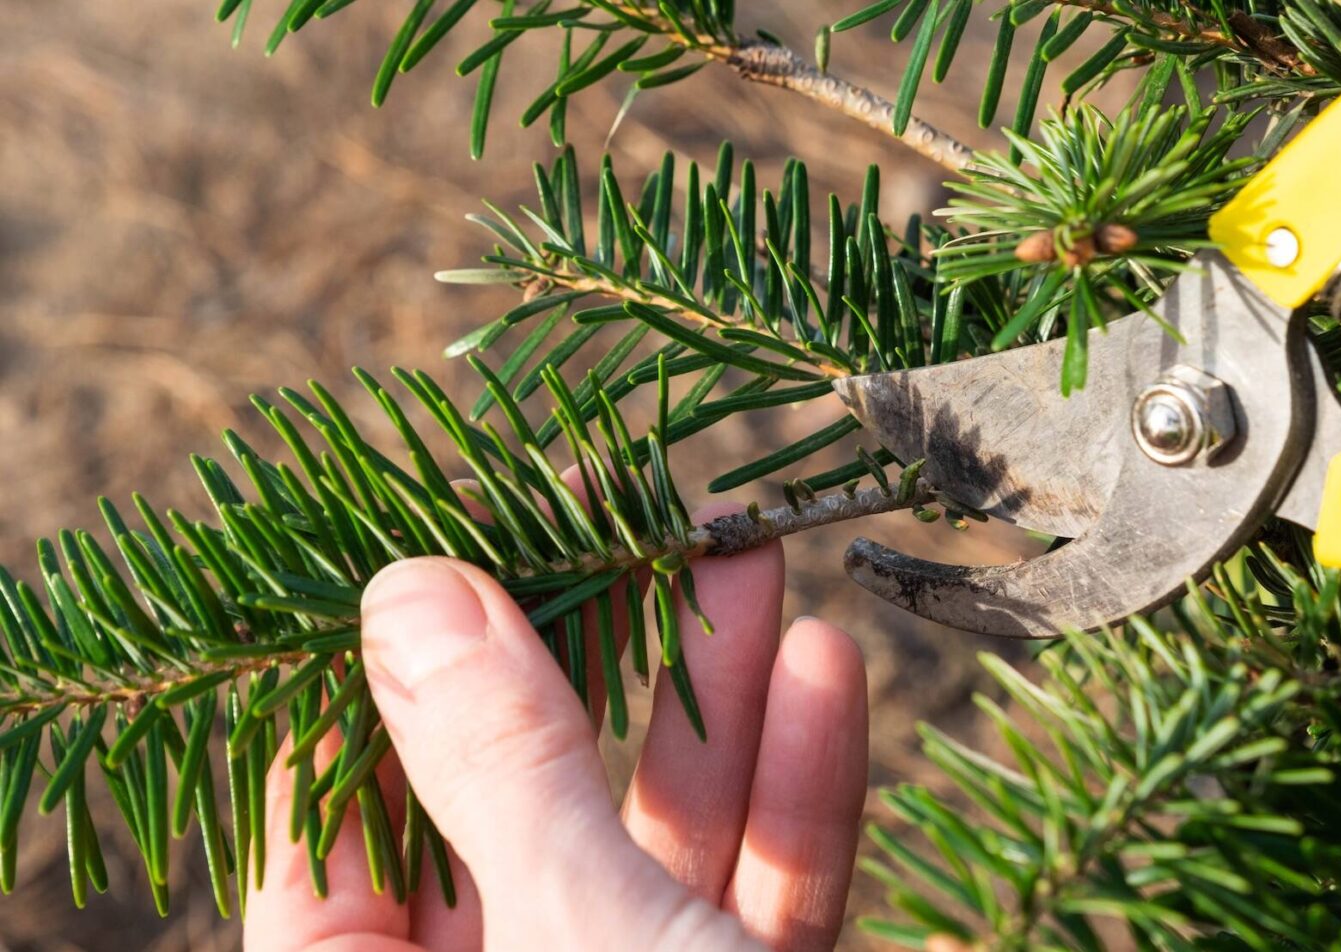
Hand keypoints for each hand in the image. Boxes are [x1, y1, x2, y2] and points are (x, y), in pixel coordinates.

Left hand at [244, 502, 868, 950]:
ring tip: (736, 547)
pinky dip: (798, 783)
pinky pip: (764, 880)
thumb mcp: (573, 926)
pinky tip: (821, 666)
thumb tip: (411, 590)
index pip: (331, 826)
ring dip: (712, 686)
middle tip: (606, 513)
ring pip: (657, 826)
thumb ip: (502, 765)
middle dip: (583, 649)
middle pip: (517, 797)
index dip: (375, 676)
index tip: (432, 542)